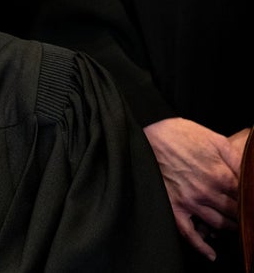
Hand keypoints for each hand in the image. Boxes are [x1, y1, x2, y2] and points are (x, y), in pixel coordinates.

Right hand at [143, 118, 245, 260]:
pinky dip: (202, 247)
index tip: (252, 202)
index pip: (247, 195)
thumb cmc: (178, 134)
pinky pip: (189, 233)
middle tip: (246, 216)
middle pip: (236, 212)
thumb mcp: (212, 138)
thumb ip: (236, 156)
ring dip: (230, 228)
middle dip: (243, 214)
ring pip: (219, 224)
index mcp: (222, 174)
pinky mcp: (174, 207)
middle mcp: (208, 192)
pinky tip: (211, 254)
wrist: (145, 138)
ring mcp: (190, 202)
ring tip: (235, 227)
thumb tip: (252, 170)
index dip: (251, 199)